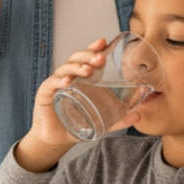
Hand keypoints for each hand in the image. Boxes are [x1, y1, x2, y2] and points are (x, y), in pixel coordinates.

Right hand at [15, 40, 142, 172]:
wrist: (56, 140)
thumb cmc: (77, 125)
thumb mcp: (101, 122)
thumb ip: (119, 119)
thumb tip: (138, 115)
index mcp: (81, 78)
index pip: (87, 58)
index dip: (93, 48)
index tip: (104, 42)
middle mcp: (68, 77)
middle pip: (76, 59)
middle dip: (88, 55)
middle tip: (100, 59)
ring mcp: (56, 84)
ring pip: (65, 69)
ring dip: (76, 67)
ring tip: (88, 70)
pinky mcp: (45, 94)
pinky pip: (51, 84)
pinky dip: (58, 81)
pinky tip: (66, 82)